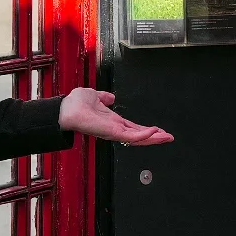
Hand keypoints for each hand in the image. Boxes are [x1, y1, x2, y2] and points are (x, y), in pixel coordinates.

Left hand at [57, 87, 172, 146]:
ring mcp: (114, 132)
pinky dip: (144, 134)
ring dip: (154, 138)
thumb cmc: (75, 104)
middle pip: (139, 136)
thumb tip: (110, 97)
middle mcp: (115, 129)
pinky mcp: (113, 132)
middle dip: (155, 138)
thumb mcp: (94, 96)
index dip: (147, 130)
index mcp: (112, 121)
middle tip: (169, 137)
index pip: (134, 127)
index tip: (159, 130)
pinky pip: (131, 135)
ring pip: (138, 138)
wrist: (66, 109)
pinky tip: (155, 131)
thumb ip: (104, 97)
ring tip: (167, 137)